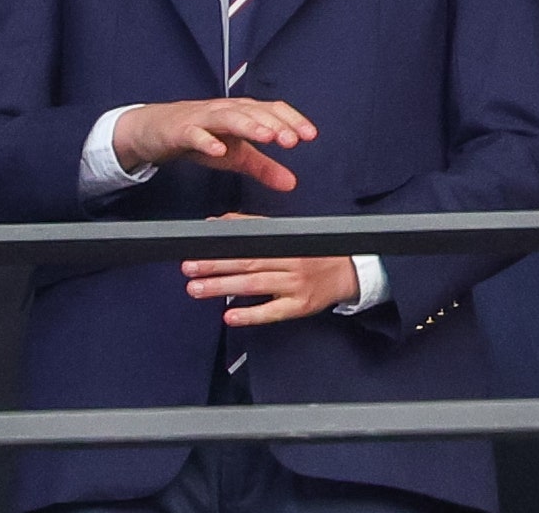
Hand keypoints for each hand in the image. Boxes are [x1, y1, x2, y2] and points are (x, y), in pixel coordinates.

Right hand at [112, 98, 316, 191]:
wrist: (156, 129)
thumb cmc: (202, 136)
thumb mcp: (236, 154)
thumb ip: (264, 167)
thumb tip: (292, 182)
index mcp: (244, 113)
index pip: (273, 111)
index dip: (293, 120)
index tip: (311, 135)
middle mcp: (227, 110)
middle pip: (255, 112)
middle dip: (275, 125)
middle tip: (291, 140)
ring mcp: (203, 118)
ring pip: (229, 117)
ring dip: (249, 126)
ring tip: (267, 137)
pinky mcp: (181, 130)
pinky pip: (194, 134)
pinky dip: (207, 140)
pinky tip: (219, 150)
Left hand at [182, 213, 357, 325]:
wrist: (349, 273)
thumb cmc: (314, 253)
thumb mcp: (292, 235)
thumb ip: (259, 229)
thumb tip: (222, 223)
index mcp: (289, 240)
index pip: (252, 240)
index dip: (225, 242)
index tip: (200, 244)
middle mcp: (292, 260)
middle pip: (249, 262)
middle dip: (216, 265)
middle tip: (190, 267)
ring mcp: (295, 285)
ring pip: (255, 285)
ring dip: (223, 287)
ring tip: (197, 288)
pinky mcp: (299, 306)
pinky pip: (272, 312)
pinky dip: (250, 314)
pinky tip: (229, 316)